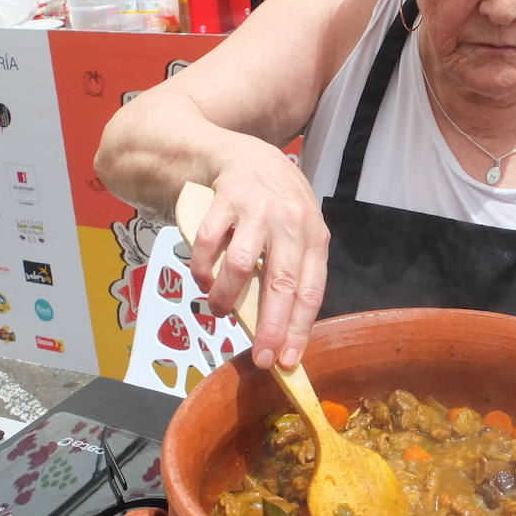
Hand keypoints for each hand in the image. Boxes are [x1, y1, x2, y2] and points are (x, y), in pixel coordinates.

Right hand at [186, 153, 329, 370]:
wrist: (245, 155)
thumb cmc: (274, 205)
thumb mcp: (295, 233)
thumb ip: (290, 272)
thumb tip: (278, 329)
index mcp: (313, 236)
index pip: (310, 290)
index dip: (298, 328)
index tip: (287, 361)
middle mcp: (290, 222)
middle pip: (281, 282)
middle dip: (270, 326)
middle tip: (260, 357)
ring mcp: (258, 208)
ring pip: (242, 264)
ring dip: (227, 296)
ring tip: (219, 310)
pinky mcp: (225, 198)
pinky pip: (209, 242)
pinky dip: (202, 267)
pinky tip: (202, 278)